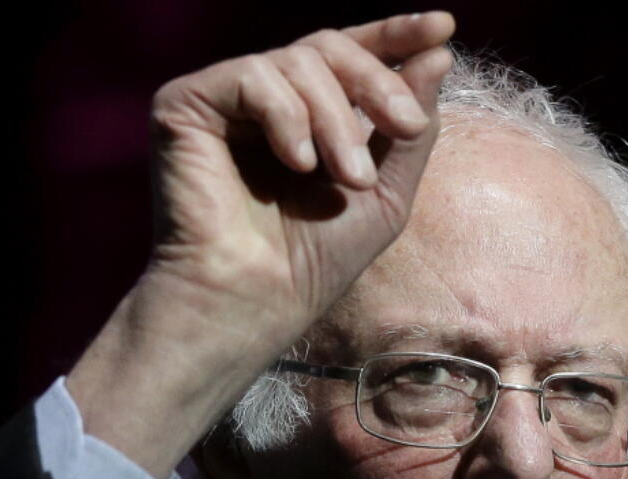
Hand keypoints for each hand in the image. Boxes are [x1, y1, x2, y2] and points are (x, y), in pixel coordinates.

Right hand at [67, 13, 454, 478]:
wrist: (255, 301)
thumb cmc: (314, 262)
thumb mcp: (385, 192)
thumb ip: (411, 127)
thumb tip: (439, 52)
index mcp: (307, 114)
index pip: (351, 53)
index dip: (396, 35)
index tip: (443, 26)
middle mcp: (263, 99)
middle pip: (329, 47)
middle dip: (377, 83)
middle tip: (403, 128)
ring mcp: (222, 99)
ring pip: (298, 62)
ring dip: (336, 120)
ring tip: (346, 179)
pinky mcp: (184, 105)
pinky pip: (252, 77)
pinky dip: (286, 116)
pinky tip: (296, 163)